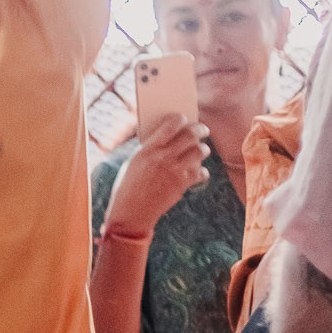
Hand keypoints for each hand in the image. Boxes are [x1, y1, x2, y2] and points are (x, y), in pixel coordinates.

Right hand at [106, 112, 206, 236]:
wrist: (131, 213)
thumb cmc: (128, 186)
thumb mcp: (134, 163)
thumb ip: (151, 149)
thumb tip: (168, 137)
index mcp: (148, 149)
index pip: (171, 124)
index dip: (181, 119)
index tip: (184, 119)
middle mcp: (163, 157)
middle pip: (190, 135)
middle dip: (200, 129)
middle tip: (203, 130)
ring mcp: (174, 171)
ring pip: (199, 151)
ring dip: (203, 149)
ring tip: (201, 150)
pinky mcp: (181, 185)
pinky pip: (201, 172)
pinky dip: (202, 172)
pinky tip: (198, 172)